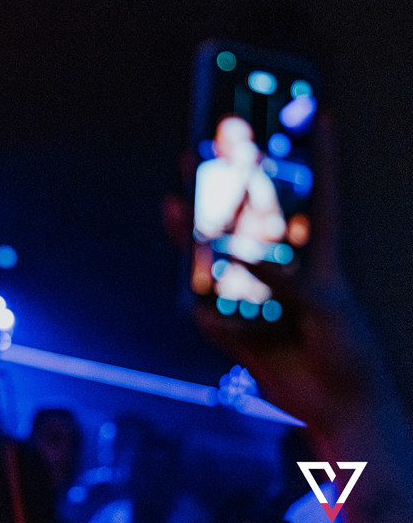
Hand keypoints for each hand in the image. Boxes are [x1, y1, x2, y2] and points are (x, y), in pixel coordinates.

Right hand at [185, 113, 388, 431]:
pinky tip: (212, 316)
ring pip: (217, 259)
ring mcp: (257, 297)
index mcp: (320, 259)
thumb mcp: (326, 308)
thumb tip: (235, 258)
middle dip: (225, 188)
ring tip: (173, 207)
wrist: (337, 408)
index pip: (320, 198)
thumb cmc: (348, 352)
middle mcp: (284, 271)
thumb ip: (284, 280)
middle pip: (250, 221)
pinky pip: (211, 313)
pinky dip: (211, 316)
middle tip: (201, 153)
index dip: (321, 158)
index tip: (322, 114)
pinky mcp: (237, 328)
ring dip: (194, 237)